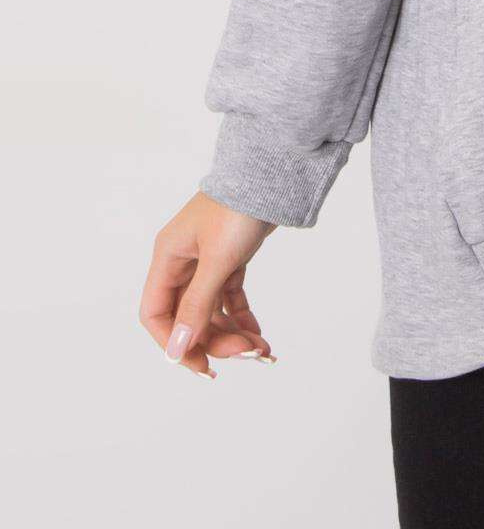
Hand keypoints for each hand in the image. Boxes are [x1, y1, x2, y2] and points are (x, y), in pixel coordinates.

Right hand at [140, 192, 278, 379]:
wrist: (273, 173)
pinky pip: (230, 298)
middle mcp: (184, 261)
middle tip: (247, 354)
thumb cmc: (239, 208)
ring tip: (262, 349)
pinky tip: (259, 334)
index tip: (201, 365)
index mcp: (168, 258)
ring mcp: (207, 261)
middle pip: (188, 317)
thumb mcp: (217, 260)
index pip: (156, 314)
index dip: (174, 343)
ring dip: (233, 333)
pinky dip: (243, 317)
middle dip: (215, 340)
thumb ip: (197, 306)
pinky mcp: (231, 258)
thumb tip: (177, 350)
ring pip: (212, 311)